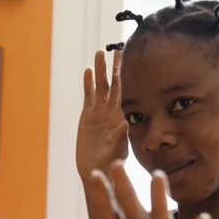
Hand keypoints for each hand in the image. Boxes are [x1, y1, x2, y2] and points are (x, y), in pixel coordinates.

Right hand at [76, 50, 128, 179]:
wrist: (96, 170)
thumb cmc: (110, 163)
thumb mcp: (117, 152)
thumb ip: (119, 138)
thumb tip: (124, 123)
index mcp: (120, 116)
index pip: (124, 91)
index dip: (126, 76)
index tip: (131, 60)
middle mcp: (110, 111)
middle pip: (113, 84)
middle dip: (114, 67)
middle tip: (117, 48)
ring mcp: (98, 113)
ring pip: (99, 86)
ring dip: (100, 70)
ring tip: (100, 52)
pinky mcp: (87, 117)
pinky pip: (88, 96)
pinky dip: (88, 83)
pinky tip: (89, 71)